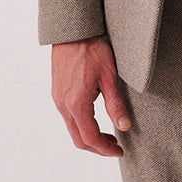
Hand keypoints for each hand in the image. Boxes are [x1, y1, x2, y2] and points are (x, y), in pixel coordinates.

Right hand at [51, 35, 131, 156]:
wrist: (73, 31)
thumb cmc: (92, 49)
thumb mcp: (109, 77)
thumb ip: (116, 104)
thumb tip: (124, 126)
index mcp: (76, 103)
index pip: (90, 138)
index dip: (105, 149)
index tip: (119, 151)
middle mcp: (63, 105)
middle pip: (78, 138)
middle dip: (97, 147)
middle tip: (115, 146)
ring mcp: (58, 99)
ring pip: (72, 128)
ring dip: (89, 136)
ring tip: (108, 133)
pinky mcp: (57, 92)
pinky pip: (68, 117)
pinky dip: (81, 124)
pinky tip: (95, 117)